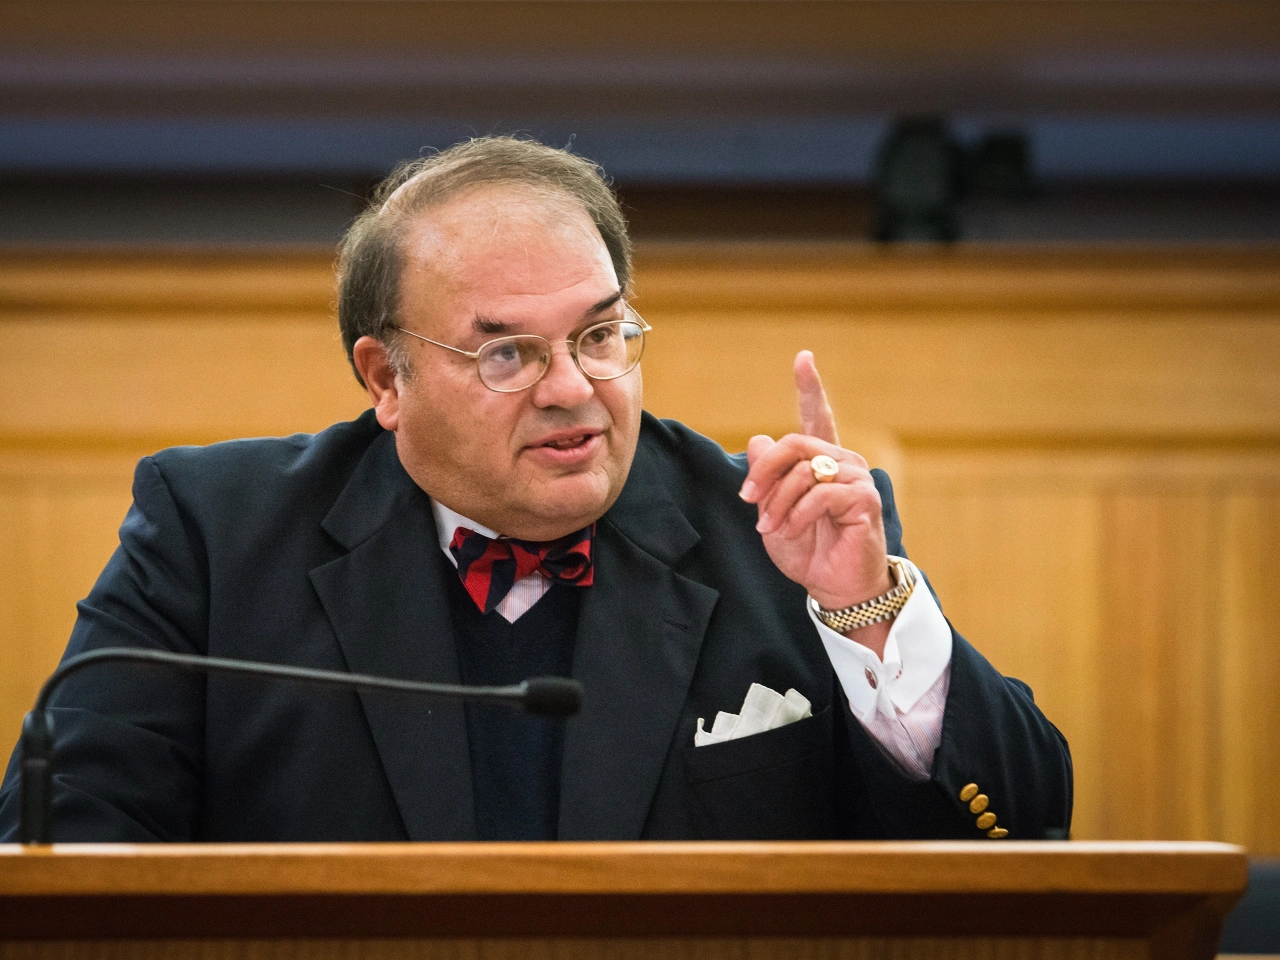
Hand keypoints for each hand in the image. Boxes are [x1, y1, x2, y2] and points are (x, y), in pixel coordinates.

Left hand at [739, 351, 892, 627]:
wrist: (833, 587)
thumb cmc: (806, 550)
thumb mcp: (773, 511)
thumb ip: (766, 477)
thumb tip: (759, 439)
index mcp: (822, 461)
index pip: (817, 417)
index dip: (810, 387)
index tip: (803, 358)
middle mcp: (843, 462)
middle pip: (793, 443)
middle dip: (763, 471)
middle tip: (747, 499)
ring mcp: (857, 479)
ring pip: (803, 471)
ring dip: (777, 501)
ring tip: (769, 527)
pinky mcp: (865, 500)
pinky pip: (819, 495)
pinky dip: (796, 514)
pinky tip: (790, 530)